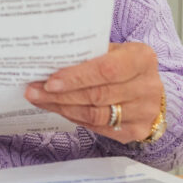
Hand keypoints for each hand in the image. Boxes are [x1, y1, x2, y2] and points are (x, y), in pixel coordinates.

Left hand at [24, 42, 163, 142]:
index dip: (76, 77)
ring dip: (62, 108)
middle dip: (61, 95)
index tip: (50, 81)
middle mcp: (148, 86)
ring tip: (39, 100)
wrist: (146, 88)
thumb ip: (87, 56)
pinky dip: (74, 118)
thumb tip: (46, 63)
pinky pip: (98, 127)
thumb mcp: (111, 51)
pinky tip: (58, 109)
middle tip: (33, 91)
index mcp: (142, 59)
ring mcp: (145, 112)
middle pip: (98, 95)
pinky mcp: (137, 130)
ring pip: (95, 114)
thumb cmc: (122, 64)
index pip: (107, 70)